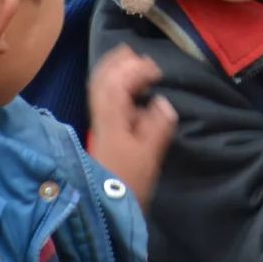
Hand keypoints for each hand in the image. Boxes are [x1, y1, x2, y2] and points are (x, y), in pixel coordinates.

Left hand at [87, 45, 176, 210]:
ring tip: (126, 62)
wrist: (106, 209)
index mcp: (112, 119)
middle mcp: (101, 117)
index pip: (118, 84)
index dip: (134, 71)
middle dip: (116, 63)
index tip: (154, 68)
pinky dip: (110, 87)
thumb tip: (163, 102)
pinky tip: (123, 91)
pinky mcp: (102, 133)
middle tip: (133, 52)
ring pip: (99, 89)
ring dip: (111, 72)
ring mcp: (99, 124)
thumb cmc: (130, 182)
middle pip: (102, 81)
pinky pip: (102, 100)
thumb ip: (156, 127)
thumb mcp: (148, 155)